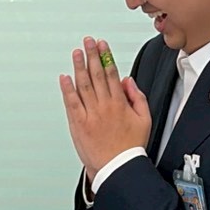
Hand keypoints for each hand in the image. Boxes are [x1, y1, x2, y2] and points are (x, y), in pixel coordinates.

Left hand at [59, 37, 150, 176]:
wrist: (117, 168)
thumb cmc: (130, 148)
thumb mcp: (144, 120)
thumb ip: (138, 98)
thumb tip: (127, 81)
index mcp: (120, 103)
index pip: (111, 73)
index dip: (106, 57)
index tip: (102, 45)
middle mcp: (104, 106)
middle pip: (96, 74)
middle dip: (92, 55)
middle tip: (88, 42)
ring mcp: (90, 114)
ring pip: (83, 85)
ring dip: (78, 67)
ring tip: (76, 53)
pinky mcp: (79, 124)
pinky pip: (71, 103)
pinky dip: (67, 89)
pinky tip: (64, 78)